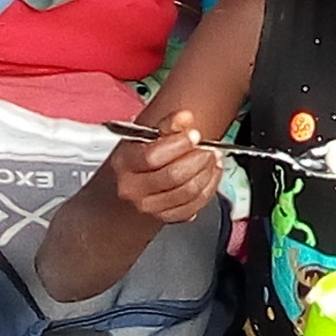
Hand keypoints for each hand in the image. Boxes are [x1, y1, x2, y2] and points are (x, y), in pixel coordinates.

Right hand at [105, 125, 223, 225]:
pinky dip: (208, 189)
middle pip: (173, 176)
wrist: (123, 191)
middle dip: (198, 159)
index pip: (153, 156)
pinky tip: (211, 175)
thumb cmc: (134, 161)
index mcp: (124, 164)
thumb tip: (185, 117)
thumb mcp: (143, 137)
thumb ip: (167, 125)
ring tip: (213, 159)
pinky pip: (193, 207)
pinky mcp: (164, 218)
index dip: (179, 144)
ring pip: (187, 193)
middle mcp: (133, 189)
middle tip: (208, 148)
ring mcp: (148, 207)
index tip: (194, 134)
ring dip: (207, 173)